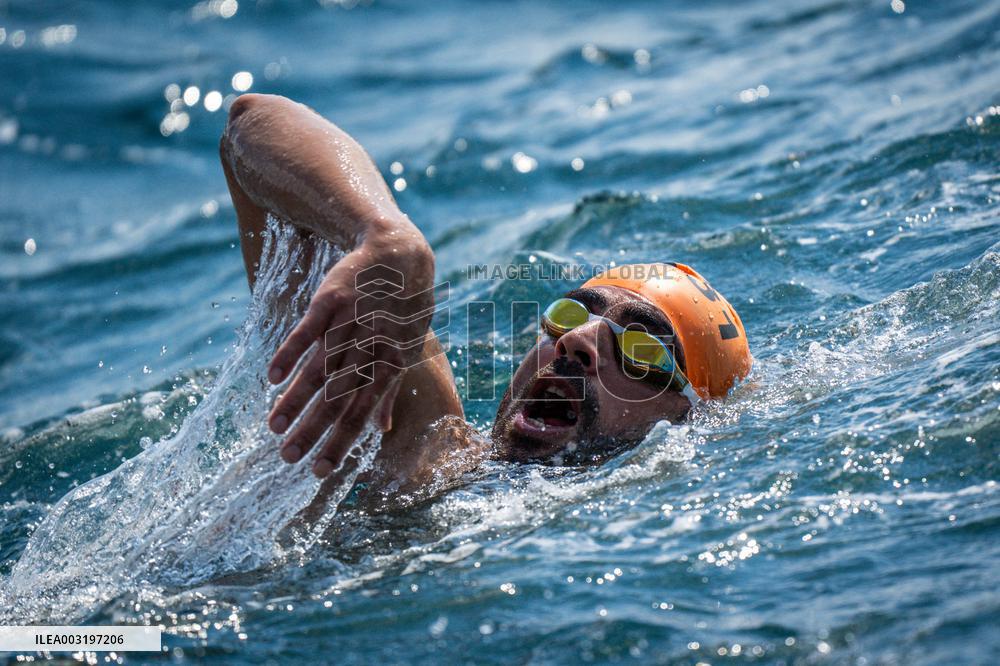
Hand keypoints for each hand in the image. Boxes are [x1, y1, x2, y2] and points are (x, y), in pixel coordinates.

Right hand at [266, 226, 434, 476]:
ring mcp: (351, 322)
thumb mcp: (407, 349)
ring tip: (273, 426)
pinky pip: (308, 330)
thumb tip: (383, 431)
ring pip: (320, 368)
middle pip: (337, 397)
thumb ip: (390, 390)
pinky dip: (289, 353)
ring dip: (295, 399)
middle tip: (287, 457)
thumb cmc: (404, 309)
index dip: (340, 443)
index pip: (361, 413)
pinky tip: (271, 378)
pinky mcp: (332, 298)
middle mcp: (371, 347)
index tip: (318, 471)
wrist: (398, 253)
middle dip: (312, 430)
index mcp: (390, 365)